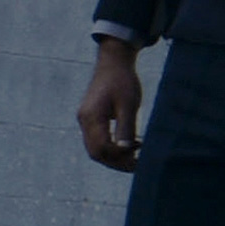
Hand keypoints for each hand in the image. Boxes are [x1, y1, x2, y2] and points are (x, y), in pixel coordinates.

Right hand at [76, 41, 146, 170]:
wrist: (113, 62)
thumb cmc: (123, 81)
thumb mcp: (128, 105)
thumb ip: (126, 128)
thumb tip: (126, 150)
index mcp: (91, 117)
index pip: (101, 149)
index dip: (120, 157)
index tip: (140, 153)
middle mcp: (84, 120)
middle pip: (96, 153)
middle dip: (117, 162)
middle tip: (139, 163)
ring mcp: (85, 120)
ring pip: (96, 149)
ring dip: (115, 156)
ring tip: (137, 156)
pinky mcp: (90, 118)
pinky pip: (98, 140)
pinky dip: (112, 147)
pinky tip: (130, 145)